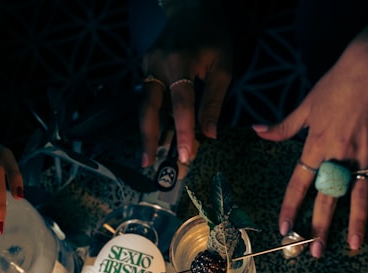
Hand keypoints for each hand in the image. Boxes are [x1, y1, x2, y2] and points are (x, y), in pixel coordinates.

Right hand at [139, 2, 231, 166]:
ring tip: (149, 154)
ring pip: (144, 104)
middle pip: (147, 108)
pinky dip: (153, 115)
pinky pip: (148, 96)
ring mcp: (148, 65)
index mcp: (181, 63)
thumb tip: (210, 134)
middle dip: (147, 137)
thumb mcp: (223, 66)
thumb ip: (214, 100)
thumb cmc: (213, 36)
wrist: (191, 8)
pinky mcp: (145, 67)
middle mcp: (158, 65)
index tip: (186, 156)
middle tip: (147, 162)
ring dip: (147, 130)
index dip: (183, 132)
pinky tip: (157, 130)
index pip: (181, 105)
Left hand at [253, 33, 367, 256]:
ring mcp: (366, 151)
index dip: (290, 206)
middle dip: (320, 226)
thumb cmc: (337, 83)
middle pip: (328, 196)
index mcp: (316, 143)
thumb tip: (257, 131)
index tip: (283, 227)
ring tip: (352, 245)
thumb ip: (283, 126)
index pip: (299, 181)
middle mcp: (340, 152)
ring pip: (360, 194)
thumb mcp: (306, 104)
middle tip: (314, 251)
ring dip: (356, 222)